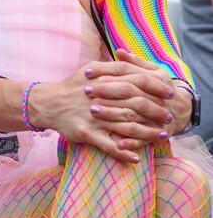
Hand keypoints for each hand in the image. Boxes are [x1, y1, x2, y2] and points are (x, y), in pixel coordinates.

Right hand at [30, 54, 178, 160]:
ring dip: (147, 133)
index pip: (138, 81)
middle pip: (136, 105)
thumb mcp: (90, 69)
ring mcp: (95, 117)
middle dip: (156, 111)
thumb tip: (129, 60)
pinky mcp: (87, 133)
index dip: (156, 87)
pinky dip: (123, 152)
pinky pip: (109, 145)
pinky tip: (136, 157)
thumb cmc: (71, 86)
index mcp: (105, 80)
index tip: (169, 93)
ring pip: (127, 126)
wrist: (48, 103)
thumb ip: (111, 66)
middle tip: (169, 117)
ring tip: (161, 136)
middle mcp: (102, 98)